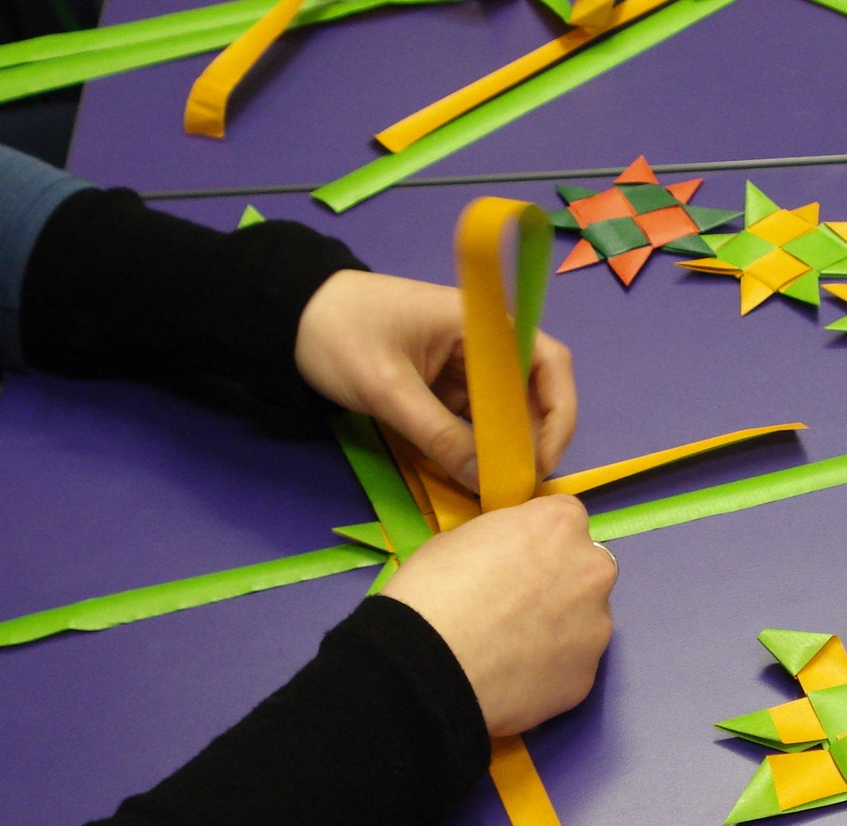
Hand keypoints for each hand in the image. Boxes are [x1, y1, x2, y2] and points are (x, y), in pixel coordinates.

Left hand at [295, 270, 576, 491]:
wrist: (288, 316)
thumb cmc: (339, 334)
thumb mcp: (388, 389)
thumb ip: (437, 435)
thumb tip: (484, 481)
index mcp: (481, 324)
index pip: (548, 361)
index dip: (558, 412)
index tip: (543, 459)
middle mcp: (484, 342)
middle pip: (530, 394)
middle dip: (528, 441)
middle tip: (514, 487)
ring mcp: (464, 365)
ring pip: (501, 413)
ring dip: (499, 450)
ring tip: (490, 488)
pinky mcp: (442, 385)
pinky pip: (471, 420)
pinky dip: (472, 447)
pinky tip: (465, 474)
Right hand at [381, 495, 615, 736]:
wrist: (430, 668)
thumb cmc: (433, 589)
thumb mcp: (459, 539)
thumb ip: (502, 541)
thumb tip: (507, 558)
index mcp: (561, 525)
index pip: (564, 519)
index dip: (538, 539)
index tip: (515, 558)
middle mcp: (593, 571)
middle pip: (585, 569)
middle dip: (560, 582)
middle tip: (518, 606)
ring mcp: (597, 626)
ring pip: (586, 620)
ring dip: (561, 628)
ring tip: (514, 650)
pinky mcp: (588, 676)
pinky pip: (572, 664)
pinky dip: (551, 668)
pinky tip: (515, 678)